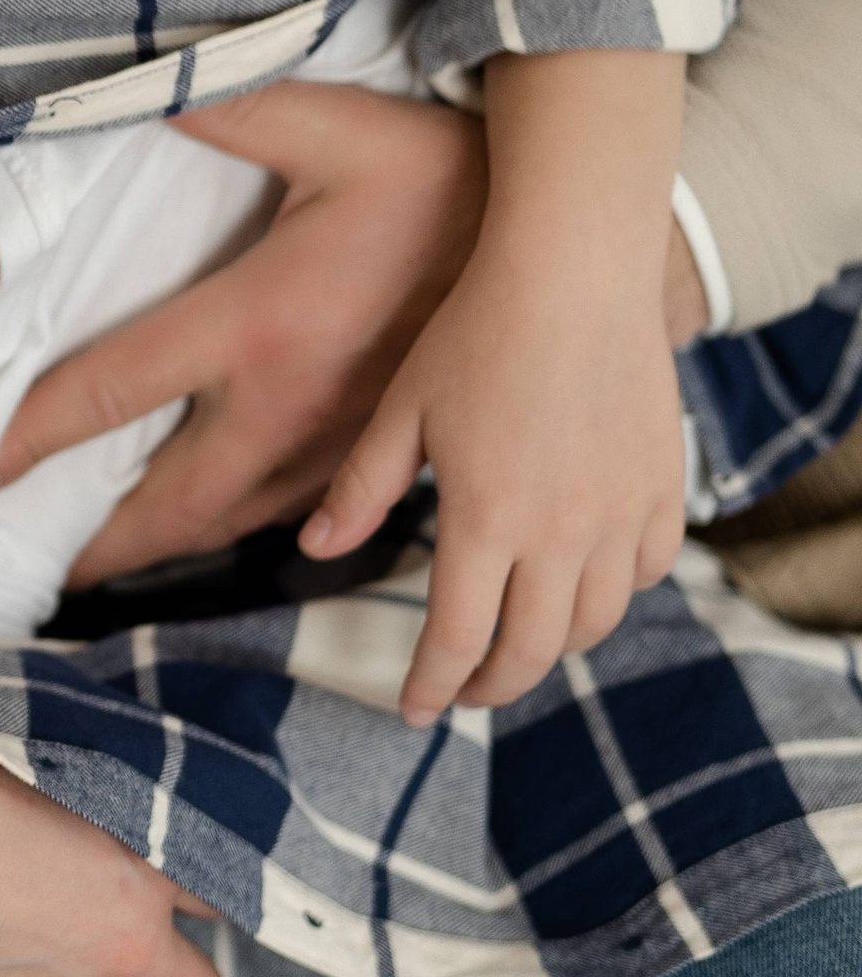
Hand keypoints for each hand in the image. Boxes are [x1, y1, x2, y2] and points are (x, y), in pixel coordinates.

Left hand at [0, 86, 488, 585]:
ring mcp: (339, 444)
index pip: (110, 393)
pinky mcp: (387, 458)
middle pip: (166, 502)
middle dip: (98, 543)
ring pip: (231, 523)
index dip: (33, 438)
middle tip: (40, 562)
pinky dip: (243, 529)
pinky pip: (296, 516)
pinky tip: (220, 526)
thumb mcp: (329, 126)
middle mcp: (288, 406)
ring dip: (164, 547)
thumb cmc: (437, 172)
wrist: (563, 242)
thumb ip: (231, 111)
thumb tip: (148, 88)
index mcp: (254, 326)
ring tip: (108, 558)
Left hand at [305, 48, 689, 722]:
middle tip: (464, 690)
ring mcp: (620, 512)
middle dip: (492, 684)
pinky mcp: (662, 485)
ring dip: (553, 648)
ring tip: (518, 645)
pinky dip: (611, 595)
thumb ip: (361, 489)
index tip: (413, 708)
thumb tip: (313, 552)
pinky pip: (644, 571)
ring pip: (594, 623)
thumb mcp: (402, 410)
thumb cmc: (474, 330)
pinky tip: (582, 587)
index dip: (433, 685)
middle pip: (531, 650)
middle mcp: (561, 531)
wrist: (574, 268)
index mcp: (486, 519)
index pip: (458, 638)